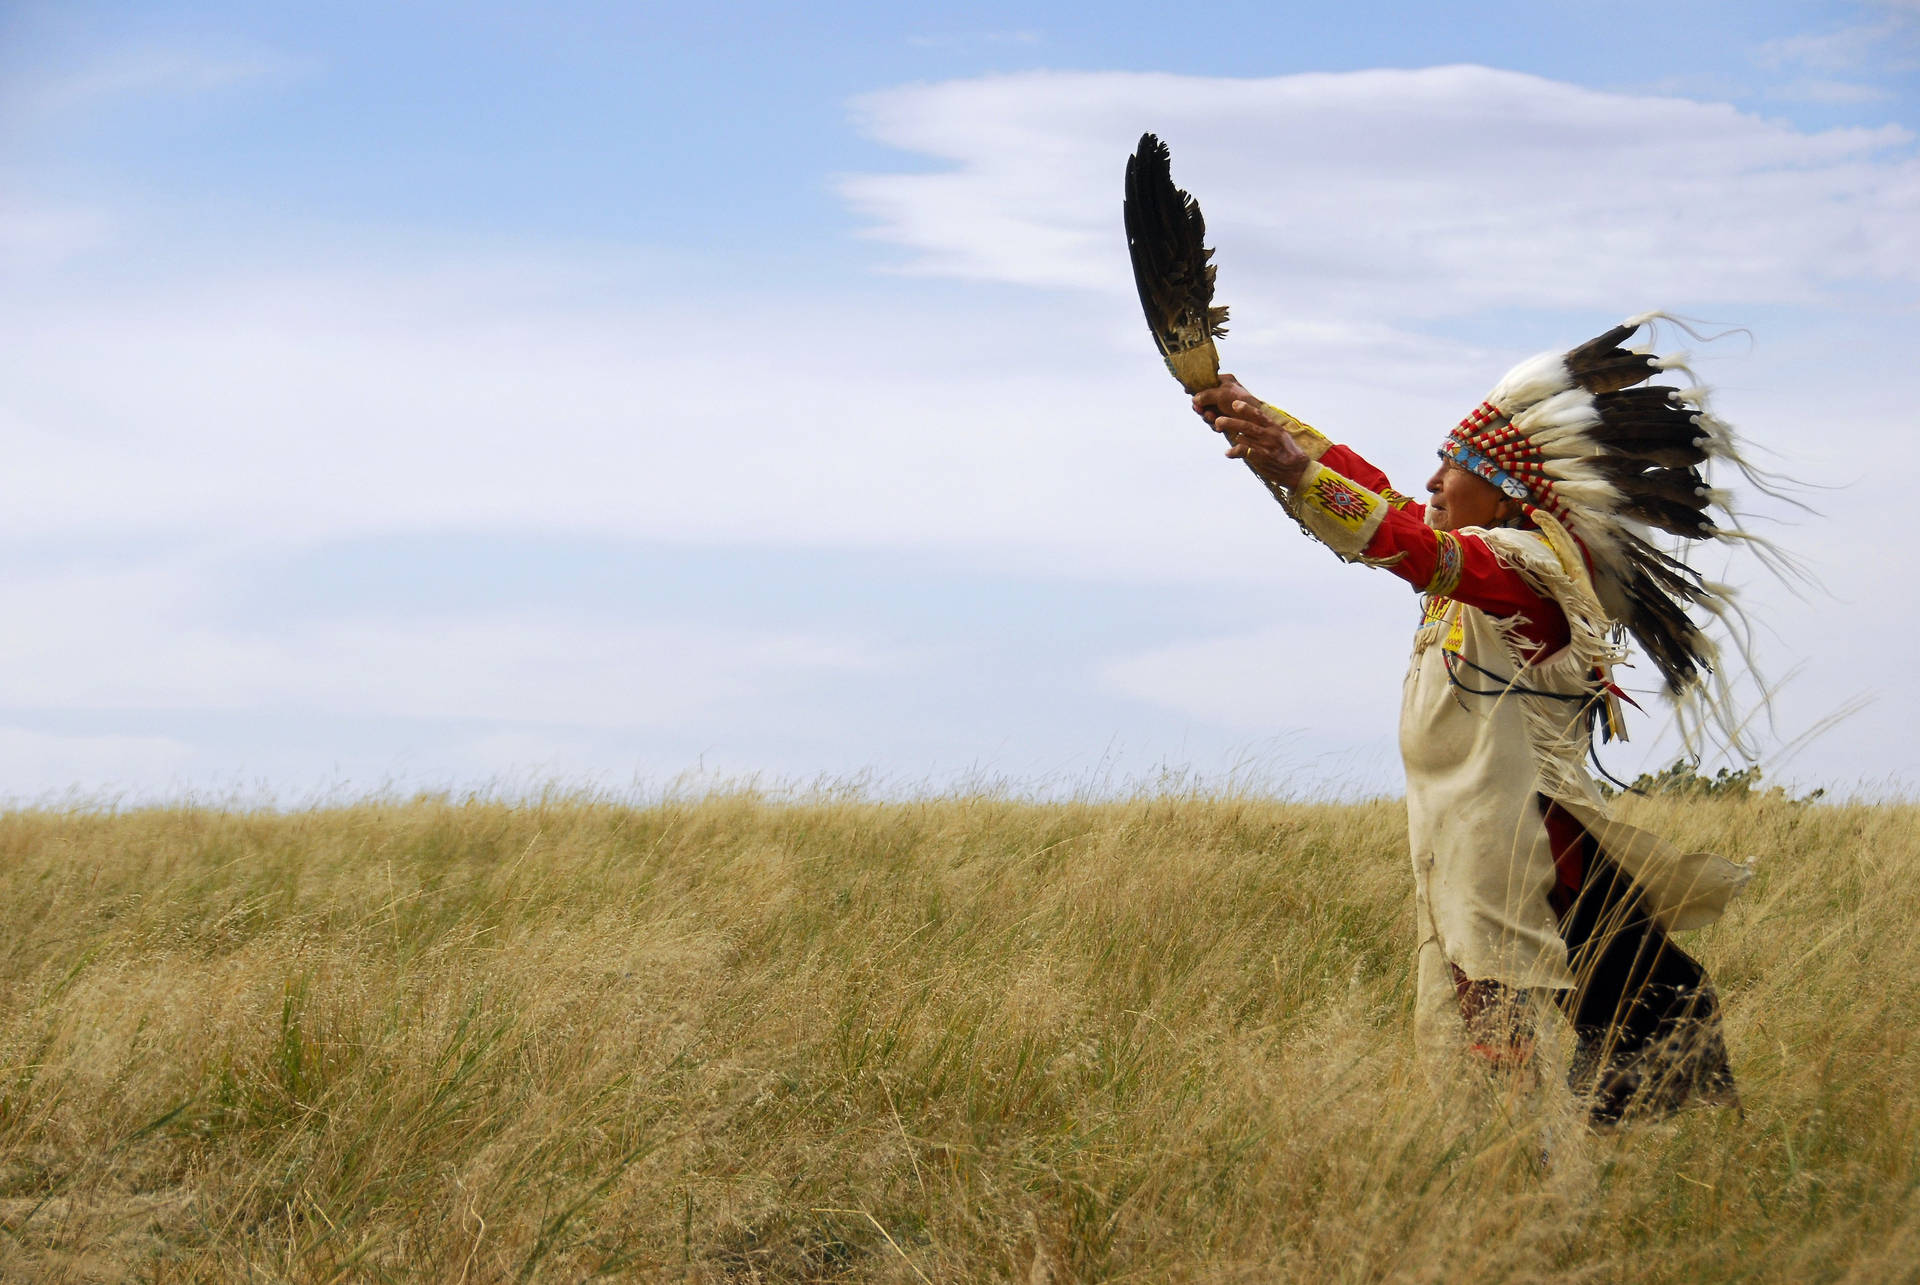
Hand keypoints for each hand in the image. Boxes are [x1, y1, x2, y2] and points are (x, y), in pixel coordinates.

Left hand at [1191, 374, 1311, 488]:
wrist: (1297, 469)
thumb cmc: (1287, 451)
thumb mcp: (1280, 434)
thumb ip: (1266, 426)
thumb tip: (1253, 417)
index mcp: (1274, 427)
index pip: (1258, 415)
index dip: (1245, 408)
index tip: (1234, 404)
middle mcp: (1269, 435)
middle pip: (1247, 426)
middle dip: (1230, 422)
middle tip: (1218, 420)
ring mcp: (1265, 447)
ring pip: (1242, 438)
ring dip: (1231, 436)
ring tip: (1220, 429)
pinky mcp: (1262, 459)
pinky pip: (1243, 453)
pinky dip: (1233, 452)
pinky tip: (1227, 452)